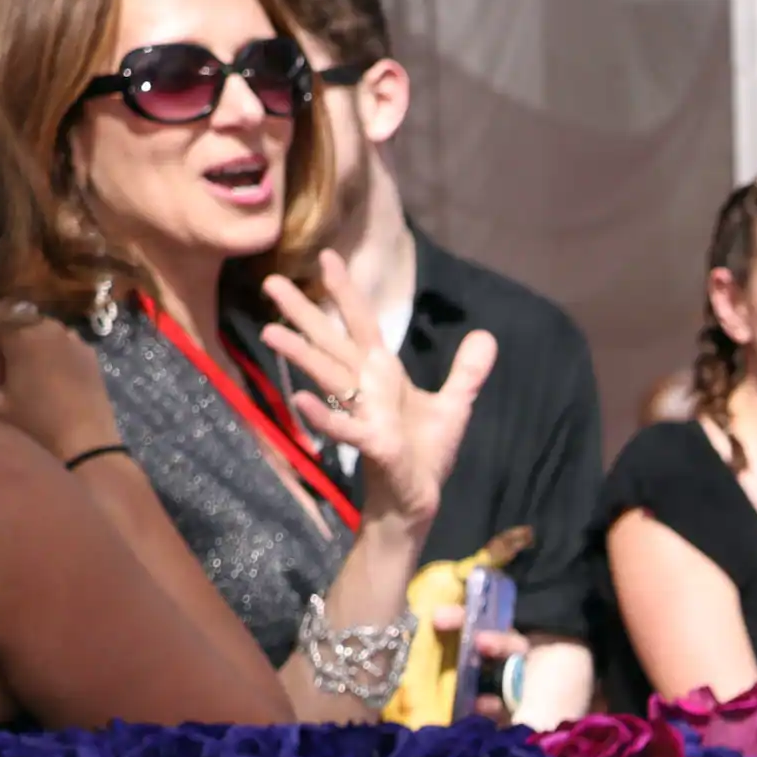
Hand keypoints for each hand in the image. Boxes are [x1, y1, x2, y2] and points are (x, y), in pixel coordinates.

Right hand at [0, 315, 123, 461]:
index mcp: (23, 331)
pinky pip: (59, 344)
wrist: (87, 452)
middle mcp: (51, 325)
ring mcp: (75, 338)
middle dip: (1, 340)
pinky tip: (47, 385)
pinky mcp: (90, 355)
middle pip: (13, 320)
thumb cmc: (32, 429)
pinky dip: (47, 355)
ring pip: (37, 331)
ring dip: (25, 346)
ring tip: (22, 383)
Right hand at [263, 249, 492, 525]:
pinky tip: (299, 398)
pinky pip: (345, 426)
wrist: (418, 499)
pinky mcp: (372, 443)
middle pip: (332, 341)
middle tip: (270, 281)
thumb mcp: (454, 406)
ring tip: (271, 331)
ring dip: (300, 354)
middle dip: (304, 312)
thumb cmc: (424, 453)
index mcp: (383, 374)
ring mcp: (364, 414)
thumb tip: (485, 335)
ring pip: (327, 376)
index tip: (327, 257)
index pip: (362, 323)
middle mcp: (366, 388)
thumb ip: (466, 371)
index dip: (346, 292)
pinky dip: (324, 414)